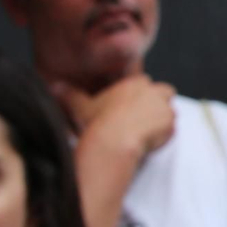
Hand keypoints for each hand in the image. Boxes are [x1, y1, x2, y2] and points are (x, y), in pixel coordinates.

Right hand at [58, 75, 177, 160]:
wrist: (113, 141)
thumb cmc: (97, 123)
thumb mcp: (81, 107)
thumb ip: (70, 95)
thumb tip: (54, 85)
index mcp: (135, 83)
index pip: (146, 83)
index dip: (141, 96)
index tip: (131, 109)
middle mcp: (153, 91)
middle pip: (164, 93)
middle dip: (156, 104)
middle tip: (142, 121)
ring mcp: (164, 107)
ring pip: (169, 112)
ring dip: (161, 121)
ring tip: (144, 134)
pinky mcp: (170, 124)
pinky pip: (171, 129)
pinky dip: (163, 136)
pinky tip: (148, 143)